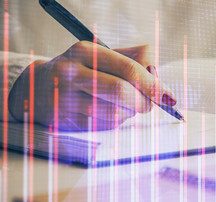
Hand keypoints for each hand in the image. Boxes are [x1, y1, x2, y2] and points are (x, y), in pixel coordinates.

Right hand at [8, 42, 176, 129]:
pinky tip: (106, 111)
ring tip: (122, 104)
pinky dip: (116, 121)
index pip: (128, 69)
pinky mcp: (68, 121)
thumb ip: (132, 58)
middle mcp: (72, 73)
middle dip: (144, 102)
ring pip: (116, 113)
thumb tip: (156, 71)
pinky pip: (106, 125)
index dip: (153, 85)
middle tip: (149, 104)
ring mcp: (67, 99)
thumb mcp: (101, 55)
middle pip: (122, 92)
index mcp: (85, 52)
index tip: (168, 96)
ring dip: (129, 112)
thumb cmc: (80, 70)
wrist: (38, 88)